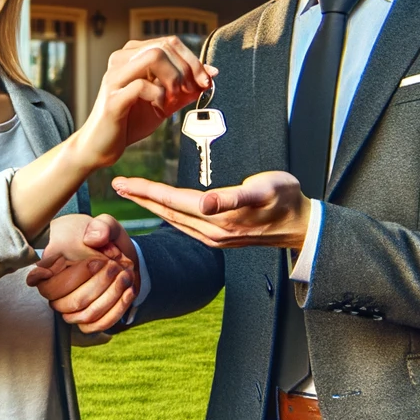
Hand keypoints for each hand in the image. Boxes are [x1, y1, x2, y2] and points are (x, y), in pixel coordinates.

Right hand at [26, 214, 139, 331]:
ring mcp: (71, 309)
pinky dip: (116, 310)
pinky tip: (129, 291)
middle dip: (97, 285)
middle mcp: (57, 293)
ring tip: (125, 276)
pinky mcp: (87, 320)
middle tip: (115, 266)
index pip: (47, 286)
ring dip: (110, 296)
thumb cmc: (103, 239)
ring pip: (85, 315)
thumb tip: (93, 240)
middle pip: (70, 303)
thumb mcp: (105, 225)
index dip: (71, 278)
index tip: (96, 262)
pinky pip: (97, 326)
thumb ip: (101, 227)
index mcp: (51, 270)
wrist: (118, 255)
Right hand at [71, 37, 213, 168]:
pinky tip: (159, 108)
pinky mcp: (113, 99)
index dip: (193, 59)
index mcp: (132, 56)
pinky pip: (142, 86)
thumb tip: (212, 74)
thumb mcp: (165, 102)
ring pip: (153, 57)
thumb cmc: (130, 121)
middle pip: (164, 46)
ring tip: (173, 97)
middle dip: (187, 68)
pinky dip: (159, 96)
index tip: (205, 81)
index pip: (169, 42)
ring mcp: (114, 78)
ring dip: (173, 77)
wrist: (101, 146)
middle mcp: (120, 61)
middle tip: (191, 91)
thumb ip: (186, 88)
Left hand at [112, 171, 310, 249]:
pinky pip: (184, 224)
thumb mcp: (264, 191)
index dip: (146, 190)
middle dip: (141, 197)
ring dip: (151, 205)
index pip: (172, 201)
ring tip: (134, 193)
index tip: (124, 181)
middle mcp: (212, 231)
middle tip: (118, 185)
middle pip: (167, 210)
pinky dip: (168, 214)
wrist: (301, 224)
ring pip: (173, 219)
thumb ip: (233, 197)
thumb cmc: (285, 199)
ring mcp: (214, 237)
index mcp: (218, 217)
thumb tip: (207, 203)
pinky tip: (162, 208)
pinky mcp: (219, 237)